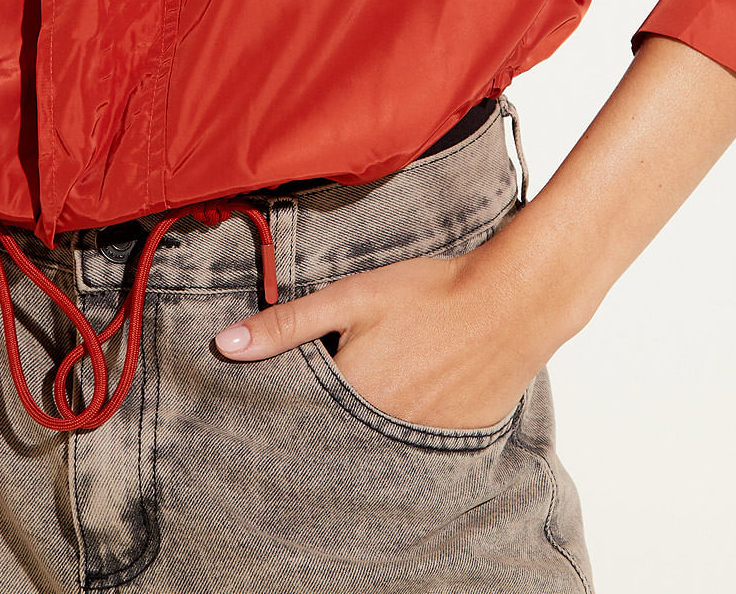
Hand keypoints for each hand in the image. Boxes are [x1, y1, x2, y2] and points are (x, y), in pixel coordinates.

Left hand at [212, 234, 556, 430]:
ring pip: (374, 437)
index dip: (293, 396)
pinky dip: (406, 421)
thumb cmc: (429, 293)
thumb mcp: (351, 297)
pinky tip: (416, 388)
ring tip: (383, 378)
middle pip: (337, 430)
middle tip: (343, 378)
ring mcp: (419, 440)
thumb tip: (225, 346)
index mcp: (350, 396)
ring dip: (367, 418)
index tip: (291, 383)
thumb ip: (287, 324)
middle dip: (330, 411)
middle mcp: (380, 430)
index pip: (301, 412)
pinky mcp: (452, 441)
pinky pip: (415, 442)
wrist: (510, 302)